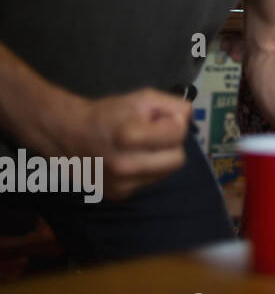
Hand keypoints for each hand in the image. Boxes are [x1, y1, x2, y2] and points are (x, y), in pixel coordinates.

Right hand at [67, 90, 191, 201]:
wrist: (69, 134)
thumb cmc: (109, 113)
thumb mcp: (144, 97)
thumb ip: (175, 106)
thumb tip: (186, 124)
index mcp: (130, 136)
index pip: (179, 134)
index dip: (172, 123)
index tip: (157, 120)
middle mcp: (125, 165)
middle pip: (178, 159)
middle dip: (170, 145)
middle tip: (151, 136)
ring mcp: (121, 184)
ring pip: (166, 173)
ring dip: (159, 159)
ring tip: (138, 148)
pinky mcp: (118, 195)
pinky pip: (149, 182)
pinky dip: (146, 171)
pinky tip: (129, 160)